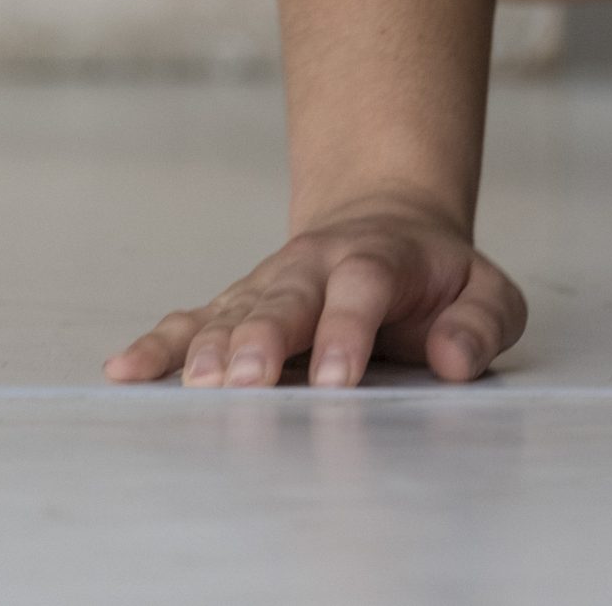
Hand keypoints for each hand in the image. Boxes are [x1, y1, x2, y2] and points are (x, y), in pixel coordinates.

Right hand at [103, 198, 526, 388]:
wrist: (385, 225)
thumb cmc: (439, 278)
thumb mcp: (487, 291)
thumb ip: (481, 323)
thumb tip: (454, 359)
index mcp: (378, 260)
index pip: (361, 289)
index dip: (347, 332)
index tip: (336, 381)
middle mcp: (313, 268)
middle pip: (284, 298)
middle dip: (264, 339)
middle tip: (249, 382)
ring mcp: (269, 286)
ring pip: (233, 312)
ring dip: (212, 349)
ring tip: (195, 386)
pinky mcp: (237, 307)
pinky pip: (190, 323)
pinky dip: (158, 346)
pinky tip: (125, 371)